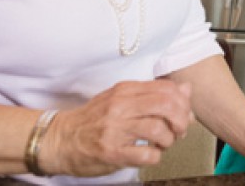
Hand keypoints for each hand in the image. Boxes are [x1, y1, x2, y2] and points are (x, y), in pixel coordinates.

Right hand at [39, 80, 193, 176]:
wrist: (59, 140)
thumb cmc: (92, 121)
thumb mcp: (121, 99)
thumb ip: (153, 94)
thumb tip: (185, 89)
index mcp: (125, 90)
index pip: (167, 88)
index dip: (182, 103)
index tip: (182, 114)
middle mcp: (120, 106)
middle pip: (166, 105)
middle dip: (180, 120)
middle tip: (179, 130)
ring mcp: (115, 129)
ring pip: (158, 129)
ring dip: (168, 140)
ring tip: (162, 143)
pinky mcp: (111, 152)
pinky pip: (146, 154)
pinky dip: (155, 156)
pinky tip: (150, 154)